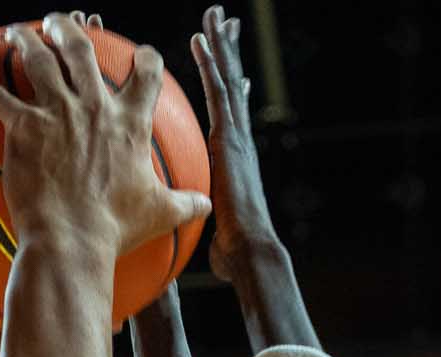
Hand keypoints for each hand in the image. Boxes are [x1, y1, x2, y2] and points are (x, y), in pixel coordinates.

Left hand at [0, 12, 210, 259]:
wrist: (73, 239)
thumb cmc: (116, 229)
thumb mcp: (159, 214)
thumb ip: (185, 204)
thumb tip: (207, 207)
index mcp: (129, 123)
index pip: (146, 76)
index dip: (146, 60)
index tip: (141, 55)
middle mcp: (95, 107)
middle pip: (83, 51)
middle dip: (70, 30)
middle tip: (60, 23)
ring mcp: (58, 113)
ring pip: (39, 61)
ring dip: (26, 41)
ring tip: (17, 33)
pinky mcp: (24, 127)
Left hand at [188, 6, 276, 287]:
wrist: (249, 250)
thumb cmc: (233, 249)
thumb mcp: (211, 222)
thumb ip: (200, 211)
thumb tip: (190, 222)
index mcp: (232, 153)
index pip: (228, 106)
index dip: (226, 79)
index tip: (221, 57)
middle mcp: (237, 137)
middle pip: (230, 83)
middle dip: (227, 51)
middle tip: (222, 21)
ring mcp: (235, 135)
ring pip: (225, 79)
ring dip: (219, 46)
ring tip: (213, 16)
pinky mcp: (228, 137)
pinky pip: (216, 92)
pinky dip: (209, 65)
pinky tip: (199, 41)